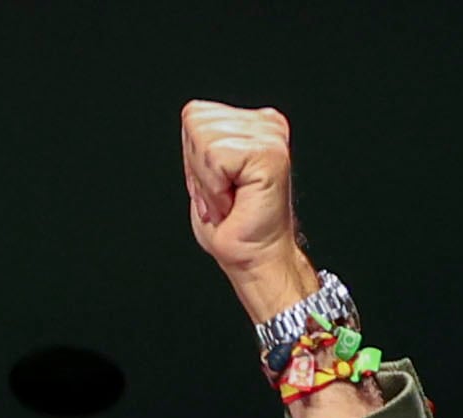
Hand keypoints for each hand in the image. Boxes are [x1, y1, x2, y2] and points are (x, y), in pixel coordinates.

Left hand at [180, 101, 311, 314]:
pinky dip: (215, 188)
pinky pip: (215, 157)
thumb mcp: (204, 174)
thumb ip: (201, 141)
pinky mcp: (270, 152)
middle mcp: (265, 124)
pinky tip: (234, 202)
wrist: (254, 257)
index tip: (216, 186)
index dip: (194, 158)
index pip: (195, 115)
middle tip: (224, 196)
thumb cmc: (232, 226)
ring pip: (203, 139)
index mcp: (252, 123)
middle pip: (196, 121)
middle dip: (198, 168)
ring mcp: (271, 136)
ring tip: (230, 200)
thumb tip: (192, 116)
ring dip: (208, 182)